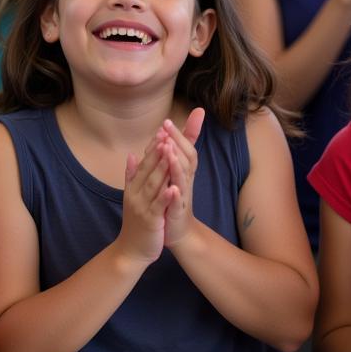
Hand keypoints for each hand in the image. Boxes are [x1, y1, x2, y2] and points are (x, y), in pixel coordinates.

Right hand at [118, 139, 173, 265]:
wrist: (131, 251)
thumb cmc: (136, 223)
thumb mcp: (132, 196)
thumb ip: (132, 176)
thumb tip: (131, 155)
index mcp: (134, 186)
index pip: (144, 162)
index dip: (153, 146)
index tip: (162, 129)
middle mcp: (136, 194)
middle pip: (148, 169)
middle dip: (157, 151)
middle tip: (166, 132)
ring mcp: (142, 207)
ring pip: (153, 184)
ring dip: (161, 167)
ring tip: (169, 151)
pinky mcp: (150, 221)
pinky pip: (158, 206)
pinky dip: (166, 196)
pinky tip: (173, 187)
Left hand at [160, 108, 203, 246]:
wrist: (178, 231)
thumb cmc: (172, 201)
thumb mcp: (169, 176)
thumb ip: (167, 157)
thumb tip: (163, 135)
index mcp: (182, 171)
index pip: (184, 147)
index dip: (177, 134)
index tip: (166, 119)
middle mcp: (185, 180)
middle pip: (186, 156)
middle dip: (177, 140)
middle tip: (167, 125)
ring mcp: (183, 195)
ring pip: (183, 175)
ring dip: (176, 161)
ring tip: (169, 148)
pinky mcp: (178, 210)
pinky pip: (178, 200)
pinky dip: (176, 192)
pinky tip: (173, 185)